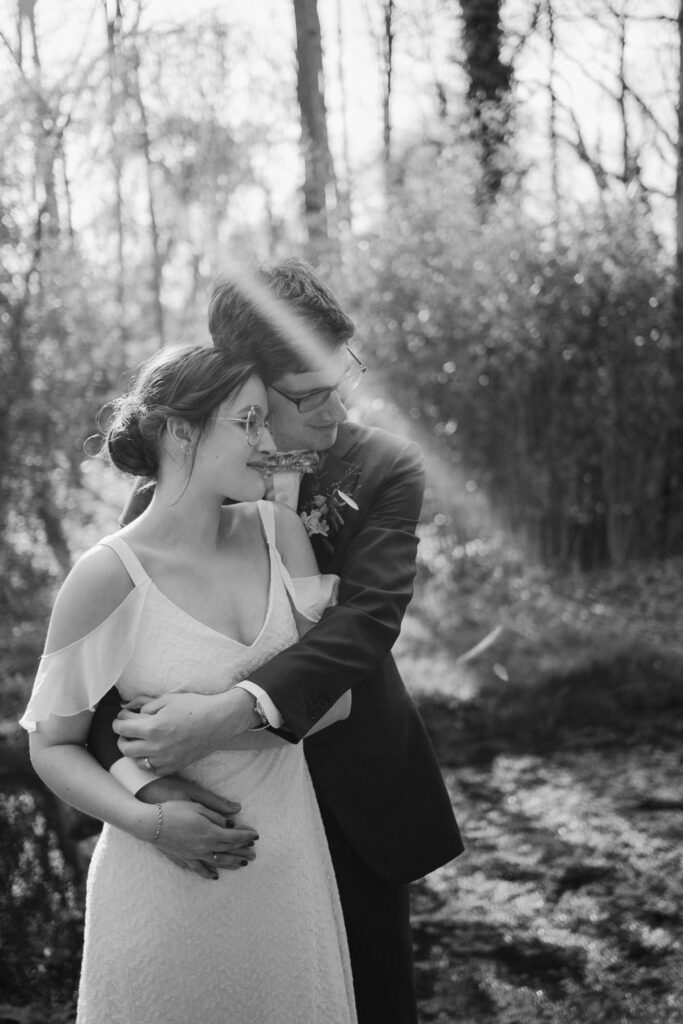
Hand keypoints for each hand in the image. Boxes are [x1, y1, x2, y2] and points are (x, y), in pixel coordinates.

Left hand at [112, 689, 259, 773]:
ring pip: (137, 761)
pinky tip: (153, 751)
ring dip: (134, 751)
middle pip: (125, 748)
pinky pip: (152, 769)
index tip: (121, 718)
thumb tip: (128, 708)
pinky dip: (148, 761)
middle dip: (122, 737)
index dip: (118, 721)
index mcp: (152, 727)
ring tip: (139, 741)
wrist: (218, 721)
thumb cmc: (194, 706)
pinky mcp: (174, 766)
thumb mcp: (167, 699)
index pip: (122, 728)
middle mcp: (155, 746)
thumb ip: (144, 705)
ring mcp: (165, 759)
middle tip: (127, 730)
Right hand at [153, 800, 257, 874]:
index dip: (246, 836)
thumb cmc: (174, 810)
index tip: (256, 836)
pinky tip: (215, 876)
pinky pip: (200, 869)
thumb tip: (231, 823)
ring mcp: (194, 855)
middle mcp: (204, 848)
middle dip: (243, 852)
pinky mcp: (184, 858)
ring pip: (217, 862)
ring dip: (231, 864)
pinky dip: (209, 873)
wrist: (150, 823)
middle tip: (255, 854)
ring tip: (242, 865)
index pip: (234, 837)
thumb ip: (217, 815)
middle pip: (229, 851)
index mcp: (210, 833)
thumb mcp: (198, 805)